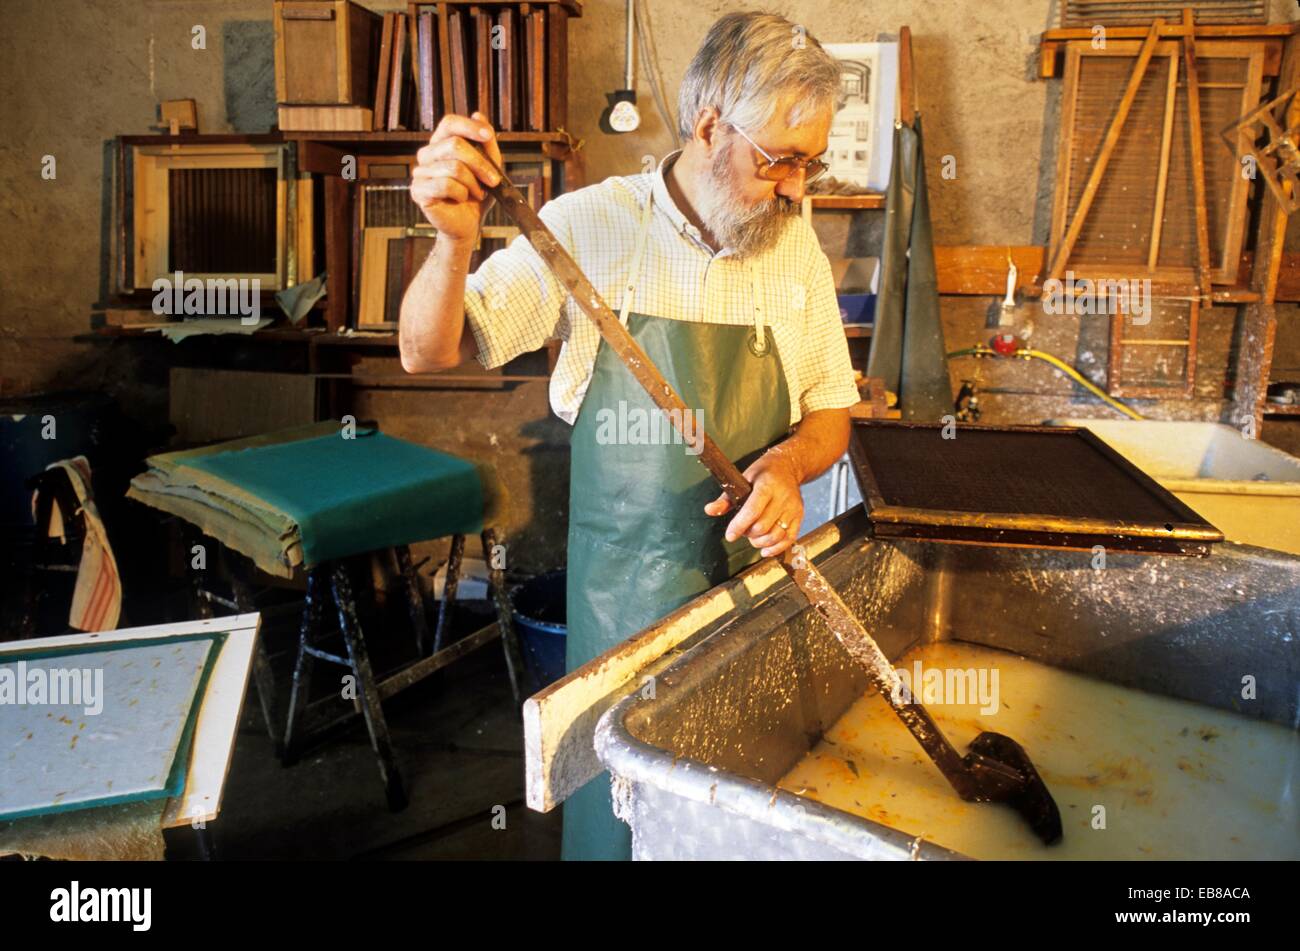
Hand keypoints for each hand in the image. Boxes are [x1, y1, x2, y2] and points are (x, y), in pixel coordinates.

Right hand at [409, 111, 502, 242]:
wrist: (468, 225)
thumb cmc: (477, 196)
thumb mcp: (489, 167)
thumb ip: (486, 144)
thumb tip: (478, 115)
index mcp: (441, 144)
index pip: (449, 123)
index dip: (469, 126)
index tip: (487, 135)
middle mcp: (427, 155)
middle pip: (455, 145)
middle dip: (480, 164)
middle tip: (493, 180)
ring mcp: (420, 172)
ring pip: (454, 168)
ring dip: (473, 184)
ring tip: (476, 193)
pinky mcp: (419, 191)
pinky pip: (445, 185)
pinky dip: (461, 194)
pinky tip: (461, 200)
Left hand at [703, 447, 803, 557]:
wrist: (788, 467)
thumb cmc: (763, 473)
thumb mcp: (743, 479)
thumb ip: (726, 498)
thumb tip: (709, 510)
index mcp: (767, 486)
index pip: (752, 511)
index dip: (739, 526)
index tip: (730, 535)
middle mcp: (782, 497)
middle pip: (763, 526)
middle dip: (748, 533)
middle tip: (743, 529)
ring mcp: (793, 508)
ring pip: (775, 535)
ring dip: (760, 542)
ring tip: (753, 536)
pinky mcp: (799, 516)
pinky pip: (789, 539)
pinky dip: (776, 548)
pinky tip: (765, 549)